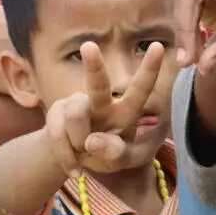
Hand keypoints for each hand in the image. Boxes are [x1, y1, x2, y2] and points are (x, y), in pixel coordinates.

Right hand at [45, 41, 164, 178]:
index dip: (150, 68)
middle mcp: (103, 102)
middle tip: (89, 47)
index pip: (140, 89)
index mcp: (127, 111)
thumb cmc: (107, 155)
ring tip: (85, 152)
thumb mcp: (120, 161)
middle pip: (98, 84)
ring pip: (75, 115)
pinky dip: (65, 156)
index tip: (158, 46)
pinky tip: (74, 167)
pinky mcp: (57, 110)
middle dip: (94, 66)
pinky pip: (56, 133)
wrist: (77, 160)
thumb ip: (116, 154)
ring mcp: (78, 103)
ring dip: (78, 142)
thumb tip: (94, 140)